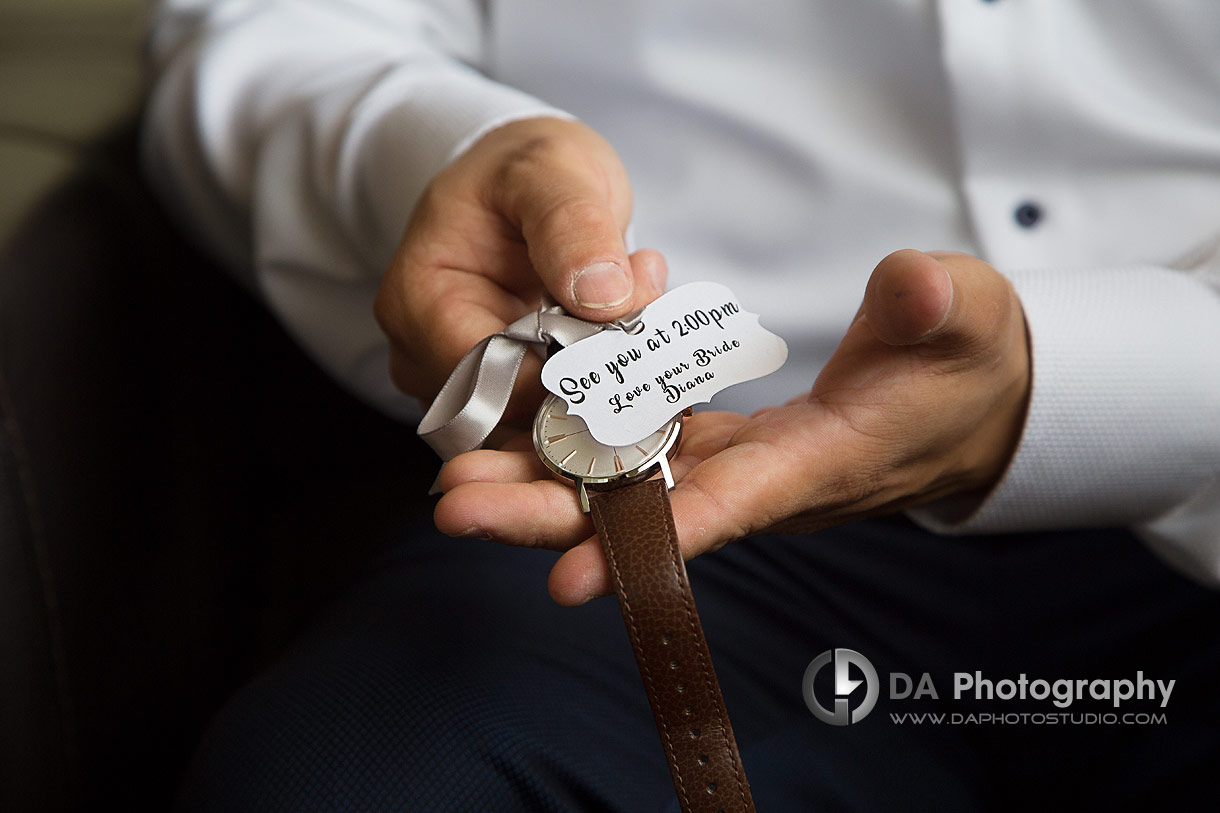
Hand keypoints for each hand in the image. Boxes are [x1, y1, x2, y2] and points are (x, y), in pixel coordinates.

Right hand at [374, 117, 666, 423]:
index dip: (565, 368)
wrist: (518, 181)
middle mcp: (424, 356)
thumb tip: (603, 294)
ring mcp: (458, 380)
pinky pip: (547, 407)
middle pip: (513, 407)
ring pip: (537, 415)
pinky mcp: (496, 389)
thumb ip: (573, 227)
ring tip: (635, 299)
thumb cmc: (522, 170)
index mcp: (419, 302)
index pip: (490, 377)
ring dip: (597, 374)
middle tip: (644, 304)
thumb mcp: (550, 171)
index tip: (630, 328)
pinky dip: (593, 377)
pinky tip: (619, 324)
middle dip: (588, 370)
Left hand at [434, 250, 1030, 604]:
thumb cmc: (970, 363)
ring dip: (542, 490)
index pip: (731, 505)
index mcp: (821, 460)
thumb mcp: (970, 321)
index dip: (651, 543)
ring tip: (452, 486)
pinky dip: (578, 456)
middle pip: (648, 513)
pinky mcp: (723, 446)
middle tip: (455, 511)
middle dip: (552, 520)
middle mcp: (765, 481)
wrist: (967, 400)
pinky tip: (511, 442)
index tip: (570, 575)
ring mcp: (737, 466)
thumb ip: (939, 309)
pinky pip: (640, 458)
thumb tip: (915, 286)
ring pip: (629, 489)